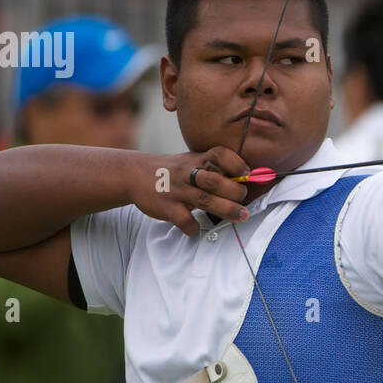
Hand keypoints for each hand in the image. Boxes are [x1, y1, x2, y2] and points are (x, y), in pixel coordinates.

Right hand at [129, 146, 251, 236]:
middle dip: (235, 191)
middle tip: (244, 199)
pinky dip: (194, 227)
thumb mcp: (191, 161)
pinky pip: (184, 219)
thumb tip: (246, 179)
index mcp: (196, 159)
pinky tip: (197, 229)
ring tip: (242, 216)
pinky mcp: (166, 207)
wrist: (134, 174)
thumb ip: (213, 168)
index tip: (247, 173)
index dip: (235, 162)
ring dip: (227, 209)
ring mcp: (176, 190)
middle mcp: (187, 173)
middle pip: (215, 181)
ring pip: (205, 200)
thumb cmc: (173, 170)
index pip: (219, 154)